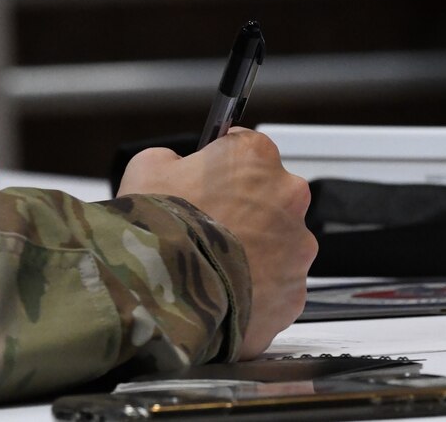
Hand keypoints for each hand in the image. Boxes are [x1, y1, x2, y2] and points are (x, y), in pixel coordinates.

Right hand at [118, 129, 314, 357]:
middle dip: (244, 211)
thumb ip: (174, 161)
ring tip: (212, 266)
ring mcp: (298, 249)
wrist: (166, 295)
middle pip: (270, 197)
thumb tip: (179, 170)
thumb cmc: (158, 225)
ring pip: (278, 245)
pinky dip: (255, 290)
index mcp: (256, 157)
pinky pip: (277, 287)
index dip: (221, 168)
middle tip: (206, 229)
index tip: (204, 183)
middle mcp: (289, 196)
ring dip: (253, 252)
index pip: (246, 150)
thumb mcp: (147, 167)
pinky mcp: (295, 294)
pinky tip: (223, 293)